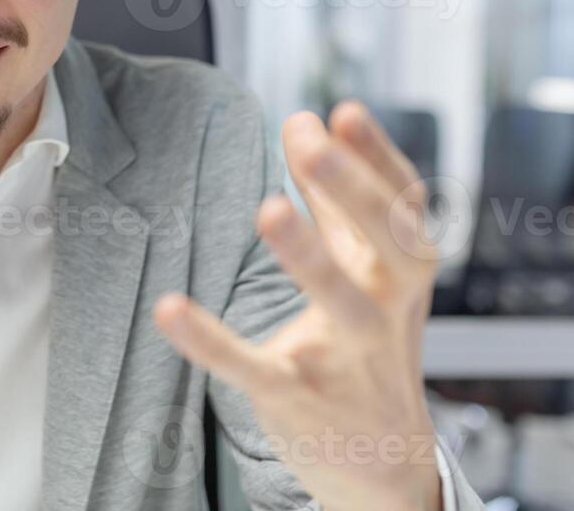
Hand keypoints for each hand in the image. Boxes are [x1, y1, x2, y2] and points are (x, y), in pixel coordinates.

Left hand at [154, 101, 442, 510]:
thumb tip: (308, 121)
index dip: (377, 158)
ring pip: (335, 298)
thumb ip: (335, 201)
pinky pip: (249, 364)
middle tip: (310, 140)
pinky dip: (208, 339)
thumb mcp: (369, 271)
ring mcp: (344, 353)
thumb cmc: (372, 342)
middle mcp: (386, 307)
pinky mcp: (294, 393)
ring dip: (305, 254)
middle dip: (349, 191)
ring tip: (268, 208)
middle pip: (384, 241)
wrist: (383, 462)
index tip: (344, 112)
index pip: (402, 203)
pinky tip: (169, 308)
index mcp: (404, 268)